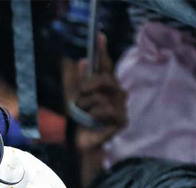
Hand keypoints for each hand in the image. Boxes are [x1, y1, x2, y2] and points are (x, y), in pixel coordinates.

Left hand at [73, 34, 127, 150]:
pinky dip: (95, 114)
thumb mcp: (74, 98)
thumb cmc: (77, 121)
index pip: (106, 66)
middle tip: (79, 92)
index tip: (98, 36)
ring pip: (104, 96)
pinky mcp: (122, 121)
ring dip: (87, 105)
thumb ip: (78, 81)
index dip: (102, 51)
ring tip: (82, 114)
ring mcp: (121, 107)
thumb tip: (83, 61)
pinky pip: (107, 109)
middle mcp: (116, 94)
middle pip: (107, 79)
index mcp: (105, 87)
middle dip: (90, 84)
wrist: (79, 142)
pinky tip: (91, 121)